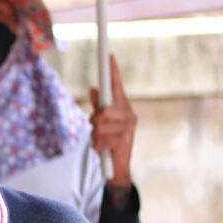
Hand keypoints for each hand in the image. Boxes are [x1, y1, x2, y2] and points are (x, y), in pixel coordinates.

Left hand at [90, 54, 136, 187]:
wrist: (117, 167)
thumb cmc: (108, 141)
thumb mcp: (100, 123)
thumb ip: (97, 107)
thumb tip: (93, 89)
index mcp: (122, 107)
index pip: (117, 86)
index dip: (113, 71)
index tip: (109, 55)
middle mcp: (129, 114)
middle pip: (103, 110)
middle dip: (95, 122)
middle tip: (96, 130)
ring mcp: (129, 128)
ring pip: (100, 126)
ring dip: (94, 136)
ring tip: (101, 141)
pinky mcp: (125, 141)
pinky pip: (100, 140)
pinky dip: (97, 146)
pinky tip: (104, 150)